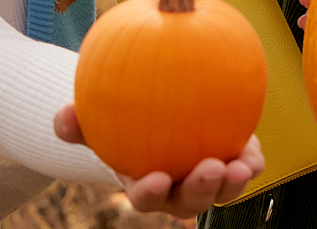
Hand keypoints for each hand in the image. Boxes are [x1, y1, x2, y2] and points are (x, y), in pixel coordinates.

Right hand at [54, 103, 266, 216]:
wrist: (149, 115)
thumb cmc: (117, 121)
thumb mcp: (94, 119)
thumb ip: (77, 122)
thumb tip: (63, 116)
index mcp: (144, 183)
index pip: (145, 196)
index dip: (150, 192)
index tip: (156, 179)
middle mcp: (177, 188)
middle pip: (189, 201)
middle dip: (202, 191)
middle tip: (212, 169)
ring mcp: (206, 178)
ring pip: (222, 190)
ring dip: (233, 183)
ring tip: (243, 164)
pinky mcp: (230, 161)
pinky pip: (244, 165)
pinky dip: (251, 160)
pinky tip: (254, 145)